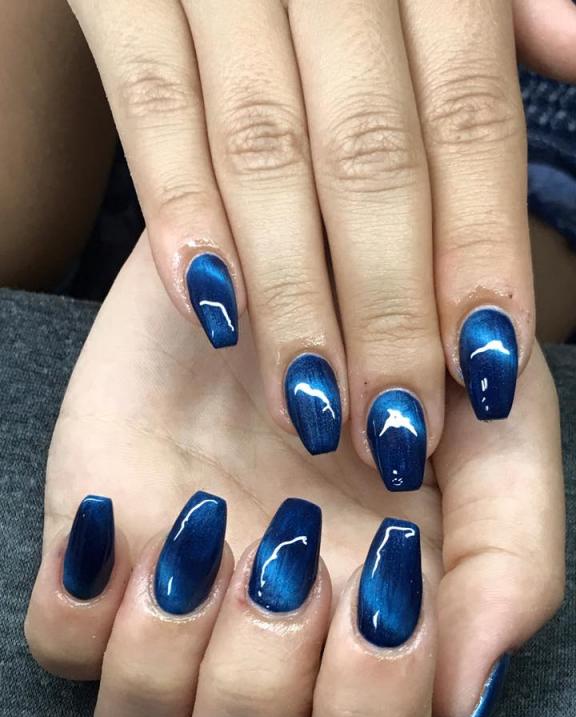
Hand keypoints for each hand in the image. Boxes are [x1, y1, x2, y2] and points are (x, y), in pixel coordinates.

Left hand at [25, 240, 563, 716]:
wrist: (296, 265)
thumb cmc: (400, 352)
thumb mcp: (495, 434)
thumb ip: (510, 560)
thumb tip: (462, 690)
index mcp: (373, 632)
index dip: (365, 710)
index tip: (376, 593)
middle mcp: (272, 635)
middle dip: (267, 686)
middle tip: (296, 561)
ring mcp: (179, 596)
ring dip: (175, 655)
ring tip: (214, 532)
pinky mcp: (102, 545)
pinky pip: (62, 644)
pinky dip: (90, 607)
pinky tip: (135, 527)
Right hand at [63, 0, 575, 489]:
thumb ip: (498, 9)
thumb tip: (570, 49)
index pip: (468, 122)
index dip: (479, 249)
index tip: (484, 364)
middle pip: (371, 161)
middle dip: (388, 307)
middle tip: (395, 422)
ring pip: (263, 155)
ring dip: (292, 296)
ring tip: (311, 404)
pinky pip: (151, 109)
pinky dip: (179, 212)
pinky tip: (210, 307)